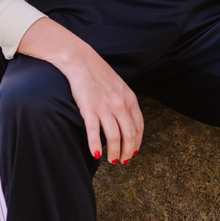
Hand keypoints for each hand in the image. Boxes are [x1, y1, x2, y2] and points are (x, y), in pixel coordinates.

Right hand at [17, 18, 143, 164]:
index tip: (134, 152)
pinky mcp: (89, 109)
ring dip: (114, 153)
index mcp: (130, 99)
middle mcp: (120, 104)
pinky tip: (96, 154)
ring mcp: (105, 107)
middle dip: (127, 151)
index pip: (139, 127)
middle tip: (123, 161)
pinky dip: (95, 145)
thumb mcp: (119, 86)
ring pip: (114, 137)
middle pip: (129, 135)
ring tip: (111, 160)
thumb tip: (127, 122)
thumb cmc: (99, 74)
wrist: (80, 60)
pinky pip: (94, 132)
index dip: (137, 142)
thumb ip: (125, 103)